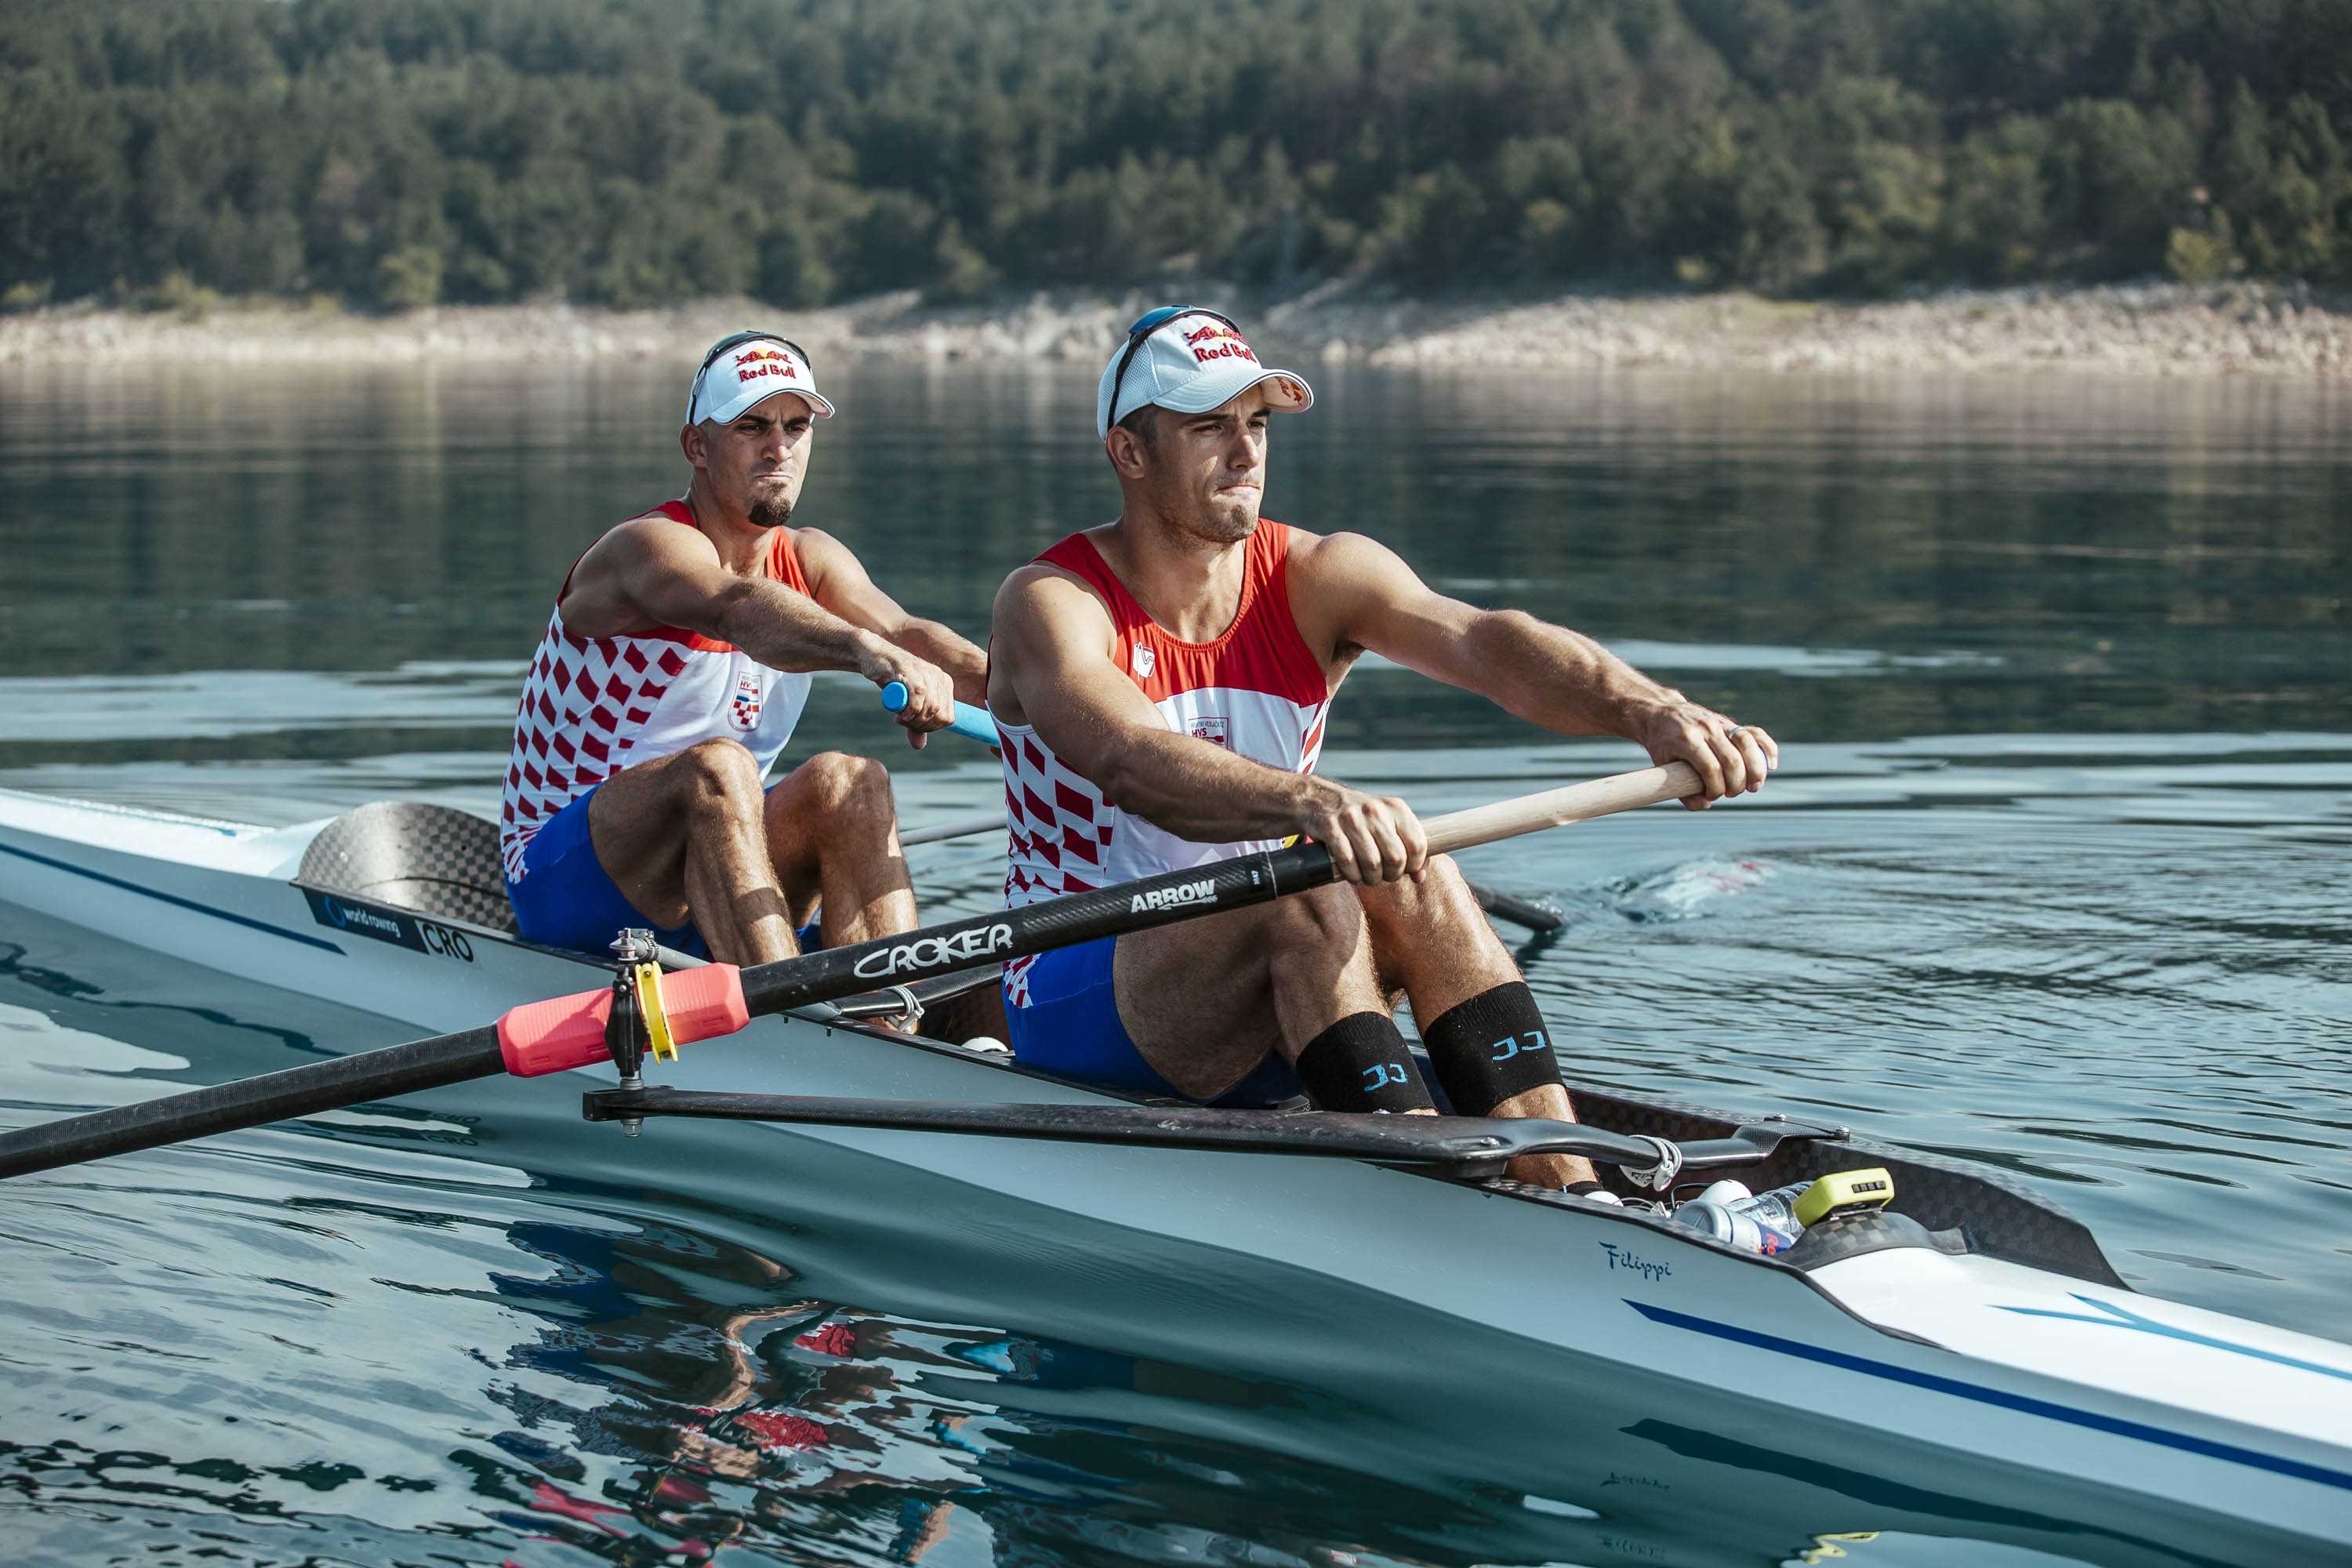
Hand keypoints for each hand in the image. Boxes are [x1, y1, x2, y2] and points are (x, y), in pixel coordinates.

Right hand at [865, 643, 955, 750]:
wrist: (874, 657)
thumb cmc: (891, 681)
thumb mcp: (906, 705)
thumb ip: (914, 723)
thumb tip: (919, 746)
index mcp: (944, 683)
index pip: (949, 717)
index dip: (932, 728)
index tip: (915, 728)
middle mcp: (938, 676)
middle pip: (941, 714)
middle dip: (923, 726)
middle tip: (905, 723)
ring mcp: (926, 671)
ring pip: (932, 706)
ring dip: (915, 720)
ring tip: (900, 719)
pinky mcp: (910, 669)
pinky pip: (919, 694)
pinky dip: (910, 710)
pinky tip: (900, 714)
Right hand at [1298, 779, 1427, 883]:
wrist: (1319, 798)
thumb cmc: (1361, 818)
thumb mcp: (1387, 823)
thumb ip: (1407, 846)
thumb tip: (1420, 876)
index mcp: (1396, 807)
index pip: (1418, 845)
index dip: (1413, 865)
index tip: (1404, 870)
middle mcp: (1375, 810)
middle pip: (1396, 858)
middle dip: (1391, 875)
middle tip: (1384, 876)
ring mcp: (1352, 817)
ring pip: (1372, 863)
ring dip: (1371, 879)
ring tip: (1368, 878)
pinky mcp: (1330, 826)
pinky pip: (1347, 861)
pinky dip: (1352, 875)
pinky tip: (1353, 875)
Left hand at [1640, 701, 1777, 809]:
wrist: (1660, 712)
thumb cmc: (1662, 744)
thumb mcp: (1662, 767)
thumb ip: (1681, 790)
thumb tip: (1707, 803)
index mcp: (1687, 739)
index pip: (1710, 768)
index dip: (1715, 788)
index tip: (1711, 796)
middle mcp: (1706, 728)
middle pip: (1731, 759)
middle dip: (1736, 784)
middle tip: (1731, 794)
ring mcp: (1719, 723)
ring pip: (1747, 743)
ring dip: (1755, 769)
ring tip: (1754, 786)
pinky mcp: (1728, 722)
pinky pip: (1755, 732)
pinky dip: (1767, 748)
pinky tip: (1772, 765)